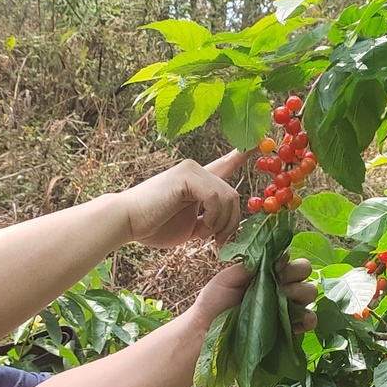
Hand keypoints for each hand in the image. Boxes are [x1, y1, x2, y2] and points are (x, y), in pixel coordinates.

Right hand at [121, 153, 243, 248]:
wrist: (127, 222)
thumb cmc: (154, 225)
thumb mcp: (190, 226)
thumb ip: (208, 222)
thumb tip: (226, 229)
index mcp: (198, 180)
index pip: (226, 163)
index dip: (243, 155)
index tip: (259, 144)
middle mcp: (197, 169)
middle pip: (233, 194)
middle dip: (231, 223)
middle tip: (219, 242)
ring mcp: (191, 170)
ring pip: (227, 197)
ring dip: (221, 223)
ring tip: (205, 236)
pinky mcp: (186, 176)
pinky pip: (215, 197)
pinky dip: (213, 217)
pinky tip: (201, 227)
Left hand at [194, 256, 317, 332]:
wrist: (206, 329)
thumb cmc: (215, 301)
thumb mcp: (228, 277)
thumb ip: (252, 265)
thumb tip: (278, 256)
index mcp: (268, 272)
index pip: (290, 259)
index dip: (288, 261)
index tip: (276, 267)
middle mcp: (281, 286)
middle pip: (305, 272)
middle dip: (296, 274)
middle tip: (280, 283)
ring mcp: (287, 307)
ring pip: (310, 293)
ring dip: (301, 293)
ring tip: (284, 299)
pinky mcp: (289, 328)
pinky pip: (310, 320)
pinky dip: (308, 319)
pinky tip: (297, 320)